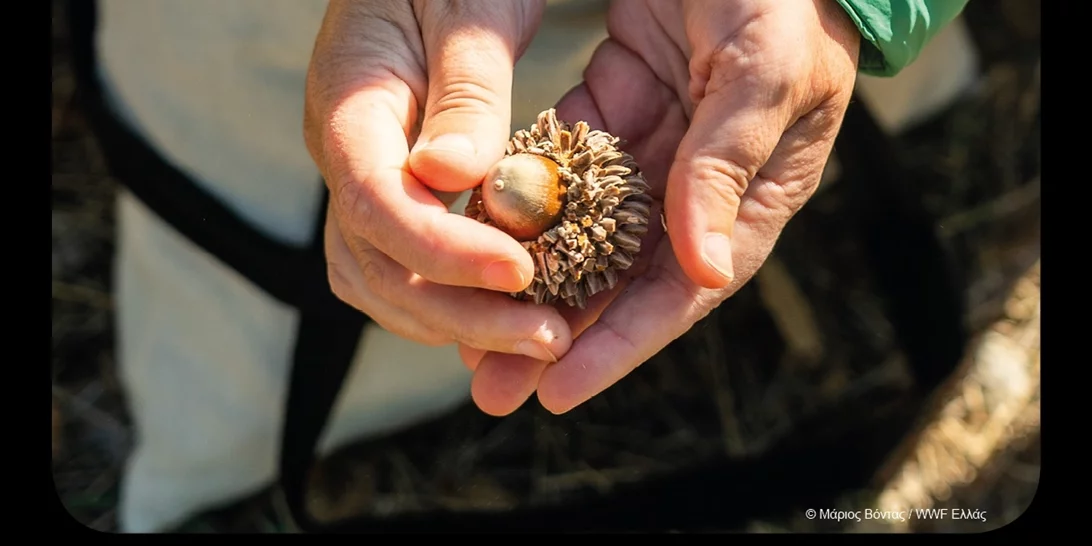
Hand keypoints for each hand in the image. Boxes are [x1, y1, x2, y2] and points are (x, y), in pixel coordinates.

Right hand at [304, 0, 573, 361]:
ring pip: (383, 281)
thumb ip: (464, 88)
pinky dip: (457, 299)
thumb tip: (449, 175)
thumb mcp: (468, 7)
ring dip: (458, 321)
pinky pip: (408, 265)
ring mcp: (366, 179)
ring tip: (544, 336)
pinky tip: (519, 310)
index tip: (522, 273)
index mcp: (350, 102)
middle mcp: (346, 154)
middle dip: (459, 311)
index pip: (377, 201)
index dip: (444, 250)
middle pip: (375, 264)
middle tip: (547, 337)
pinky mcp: (397, 193)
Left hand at [465, 0, 860, 414]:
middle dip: (559, 336)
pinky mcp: (616, 107)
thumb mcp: (764, 73)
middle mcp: (698, 183)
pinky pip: (560, 164)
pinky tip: (472, 237)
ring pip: (581, 231)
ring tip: (467, 334)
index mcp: (753, 192)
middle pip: (621, 279)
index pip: (682, 289)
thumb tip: (705, 274)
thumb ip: (728, 166)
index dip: (622, 345)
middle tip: (492, 389)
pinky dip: (519, 200)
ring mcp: (653, 146)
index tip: (559, 392)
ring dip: (528, 282)